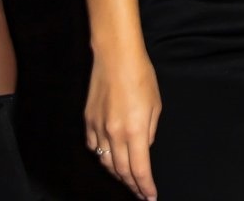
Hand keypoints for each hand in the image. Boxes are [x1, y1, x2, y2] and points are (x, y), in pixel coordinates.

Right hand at [85, 50, 161, 200]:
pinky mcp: (88, 121)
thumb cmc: (141, 75)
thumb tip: (144, 147)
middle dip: (132, 185)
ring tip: (127, 179)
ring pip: (106, 162)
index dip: (145, 187)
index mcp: (136, 131)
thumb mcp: (155, 104)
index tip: (150, 197)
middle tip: (140, 193)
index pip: (140, 170)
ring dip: (117, 173)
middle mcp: (115, 134)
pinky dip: (102, 156)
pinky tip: (108, 157)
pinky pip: (94, 147)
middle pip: (122, 171)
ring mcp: (99, 128)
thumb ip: (149, 131)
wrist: (116, 56)